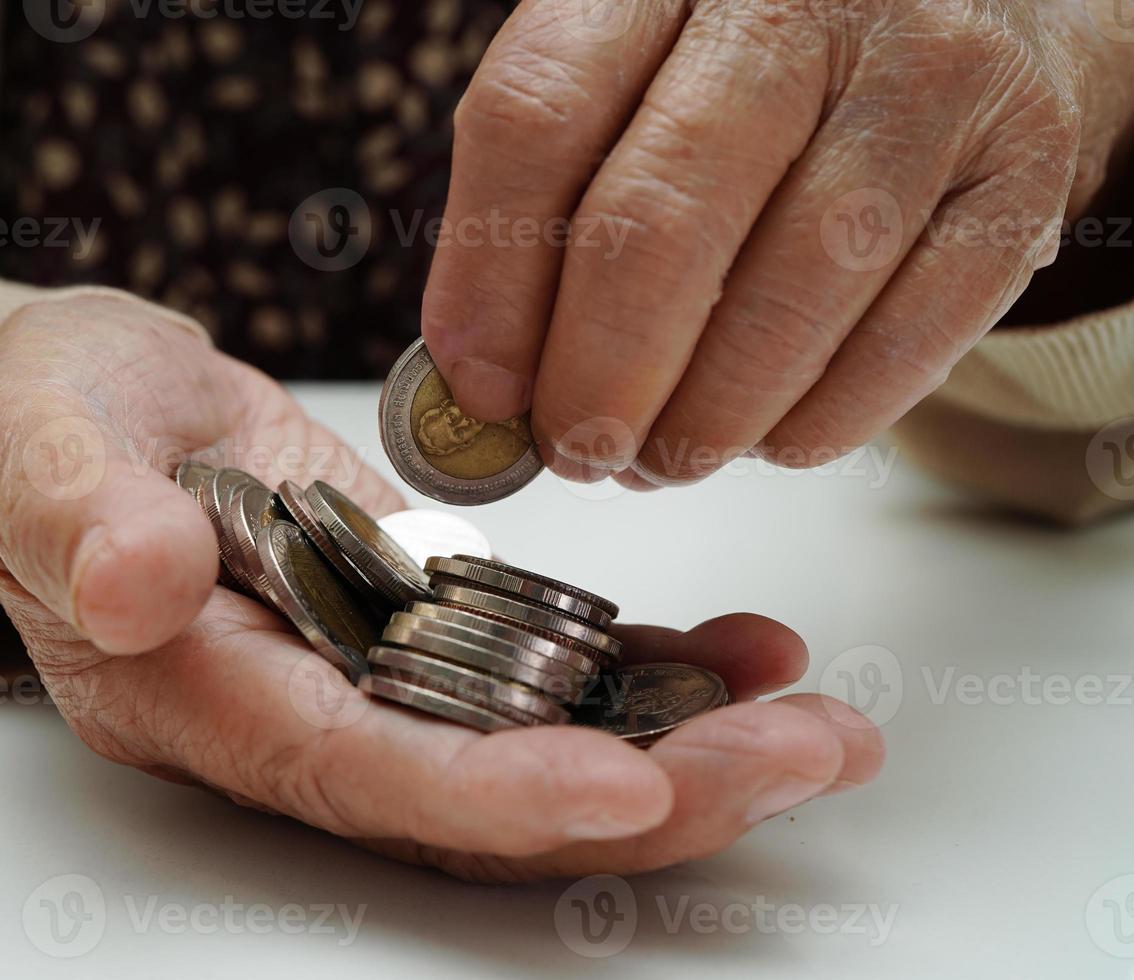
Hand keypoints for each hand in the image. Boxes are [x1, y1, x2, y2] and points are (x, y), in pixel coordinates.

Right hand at [0, 293, 882, 881]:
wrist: (100, 412)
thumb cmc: (51, 418)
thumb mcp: (35, 433)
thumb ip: (76, 506)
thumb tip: (138, 579)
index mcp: (204, 696)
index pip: (356, 776)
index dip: (488, 799)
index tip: (625, 786)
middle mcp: (305, 717)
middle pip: (482, 801)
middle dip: (649, 794)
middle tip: (802, 754)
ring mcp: (377, 679)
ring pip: (539, 754)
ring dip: (686, 747)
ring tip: (820, 719)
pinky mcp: (429, 628)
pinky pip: (548, 676)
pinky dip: (653, 671)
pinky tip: (747, 651)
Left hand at [423, 0, 1133, 485]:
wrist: (980, 3)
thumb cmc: (770, 63)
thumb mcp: (640, 75)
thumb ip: (549, 198)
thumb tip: (486, 378)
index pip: (537, 117)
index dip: (489, 279)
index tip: (479, 386)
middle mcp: (800, 3)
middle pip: (657, 220)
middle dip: (597, 377)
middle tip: (574, 449)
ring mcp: (927, 80)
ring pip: (787, 295)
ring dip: (703, 420)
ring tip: (661, 456)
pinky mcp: (1020, 173)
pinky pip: (906, 341)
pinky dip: (816, 423)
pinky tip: (767, 438)